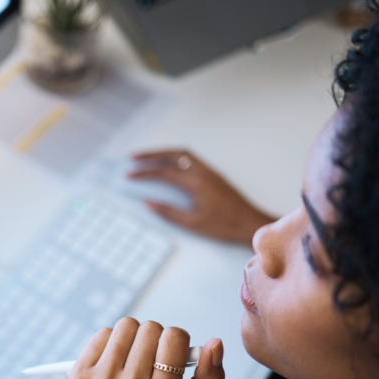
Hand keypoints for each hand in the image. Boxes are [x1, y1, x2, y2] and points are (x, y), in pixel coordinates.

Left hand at [69, 318, 225, 378]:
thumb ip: (211, 377)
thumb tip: (215, 343)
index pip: (174, 338)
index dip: (177, 340)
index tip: (171, 354)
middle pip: (150, 328)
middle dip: (155, 338)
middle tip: (151, 358)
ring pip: (126, 326)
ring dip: (133, 336)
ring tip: (133, 358)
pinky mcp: (78, 375)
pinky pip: (103, 333)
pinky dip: (112, 341)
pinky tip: (114, 362)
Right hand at [130, 150, 273, 245]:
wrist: (250, 223)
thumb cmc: (224, 225)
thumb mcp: (192, 223)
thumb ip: (168, 212)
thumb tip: (149, 203)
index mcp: (195, 183)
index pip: (163, 173)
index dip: (144, 173)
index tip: (129, 175)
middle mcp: (202, 172)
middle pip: (172, 154)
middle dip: (151, 155)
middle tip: (134, 157)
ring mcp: (209, 171)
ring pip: (182, 153)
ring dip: (164, 153)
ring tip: (148, 158)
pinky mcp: (213, 175)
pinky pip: (190, 158)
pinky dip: (175, 157)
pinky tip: (169, 164)